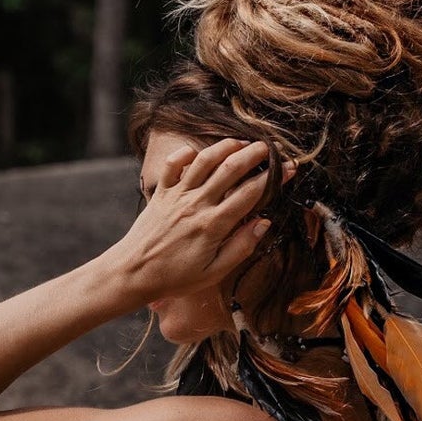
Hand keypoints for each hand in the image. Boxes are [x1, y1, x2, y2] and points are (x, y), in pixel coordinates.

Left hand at [110, 137, 273, 304]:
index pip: (250, 192)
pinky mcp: (161, 193)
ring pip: (205, 160)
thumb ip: (241, 247)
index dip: (273, 177)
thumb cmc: (175, 278)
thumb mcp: (214, 272)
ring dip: (226, 146)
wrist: (133, 273)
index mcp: (214, 224)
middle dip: (255, 153)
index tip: (288, 168)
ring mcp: (177, 195)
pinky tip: (198, 152)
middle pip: (231, 167)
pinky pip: (174, 164)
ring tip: (242, 143)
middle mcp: (197, 204)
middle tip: (270, 148)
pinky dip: (186, 153)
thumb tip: (263, 223)